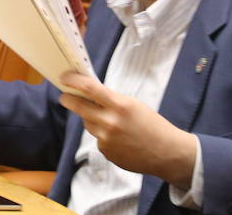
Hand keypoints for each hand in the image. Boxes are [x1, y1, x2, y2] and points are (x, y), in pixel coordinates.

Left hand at [58, 72, 198, 189]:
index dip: (73, 81)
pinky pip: (97, 139)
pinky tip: (118, 138)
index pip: (89, 88)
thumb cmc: (152, 125)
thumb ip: (111, 99)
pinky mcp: (106, 152)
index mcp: (119, 105)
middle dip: (68, 100)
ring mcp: (106, 139)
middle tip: (64, 96)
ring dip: (90, 118)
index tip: (64, 77)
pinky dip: (102, 135)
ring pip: (87, 123)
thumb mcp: (133, 104)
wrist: (166, 153)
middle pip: (78, 107)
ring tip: (108, 121)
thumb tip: (89, 94)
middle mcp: (109, 122)